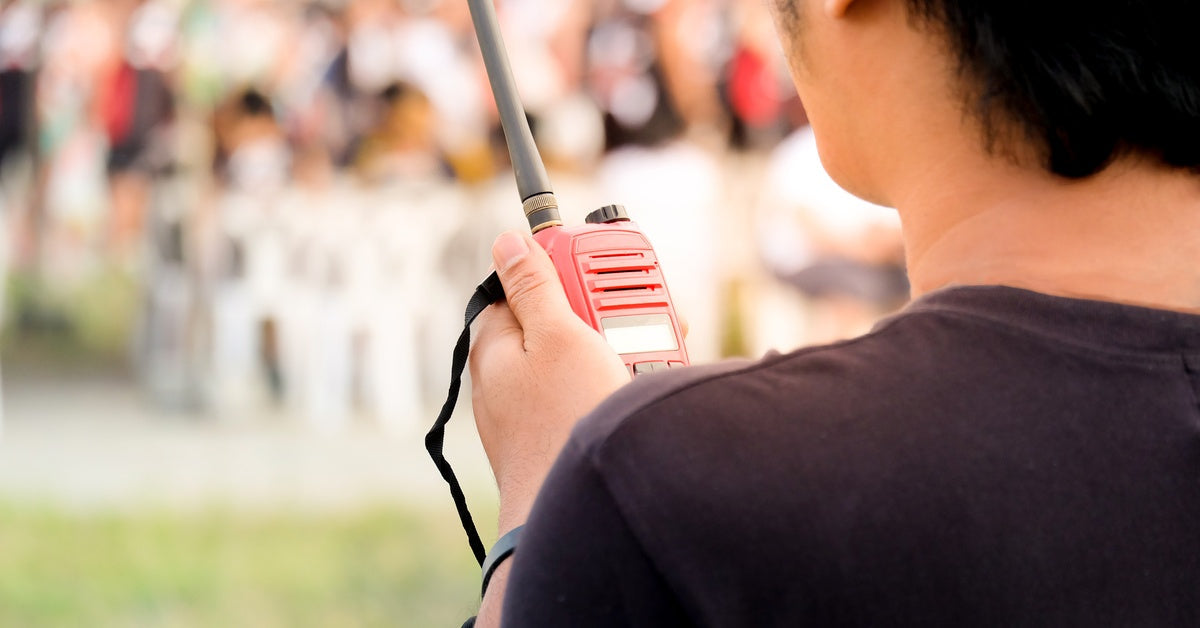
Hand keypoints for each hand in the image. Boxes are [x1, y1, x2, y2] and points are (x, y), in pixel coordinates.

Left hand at [469, 231, 630, 531]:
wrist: (581, 516)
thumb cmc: (564, 423)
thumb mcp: (556, 336)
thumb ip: (534, 286)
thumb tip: (507, 243)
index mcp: (494, 347)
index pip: (520, 286)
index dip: (560, 272)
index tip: (597, 268)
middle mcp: (508, 380)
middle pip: (559, 322)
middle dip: (607, 312)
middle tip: (644, 314)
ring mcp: (534, 413)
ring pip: (583, 361)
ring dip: (625, 350)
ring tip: (657, 357)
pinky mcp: (561, 439)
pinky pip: (592, 398)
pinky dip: (621, 389)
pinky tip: (646, 393)